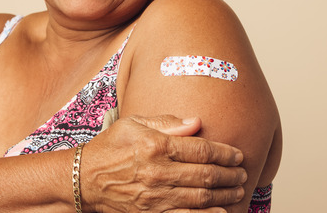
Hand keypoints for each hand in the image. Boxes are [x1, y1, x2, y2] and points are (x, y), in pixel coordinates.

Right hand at [80, 115, 246, 211]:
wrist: (84, 179)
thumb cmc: (110, 147)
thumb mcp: (134, 123)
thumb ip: (167, 123)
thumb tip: (197, 122)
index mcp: (155, 146)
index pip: (201, 150)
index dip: (224, 153)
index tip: (237, 154)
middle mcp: (157, 172)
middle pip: (205, 175)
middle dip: (229, 175)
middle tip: (242, 173)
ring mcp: (155, 197)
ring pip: (200, 198)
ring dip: (224, 195)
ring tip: (238, 191)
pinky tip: (220, 212)